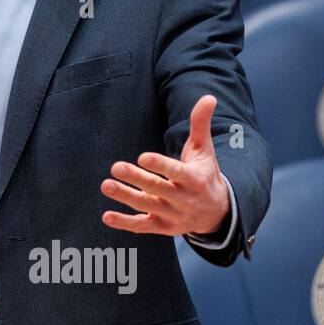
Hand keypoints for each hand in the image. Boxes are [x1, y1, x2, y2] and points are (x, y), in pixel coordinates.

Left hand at [100, 94, 228, 236]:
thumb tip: (208, 97)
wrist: (217, 212)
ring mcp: (172, 215)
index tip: (142, 157)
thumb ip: (200, 124)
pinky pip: (142, 226)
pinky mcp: (162, 227)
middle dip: (137, 179)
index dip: (160, 166)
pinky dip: (125, 223)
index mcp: (194, 179)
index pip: (176, 172)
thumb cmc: (205, 173)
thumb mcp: (204, 149)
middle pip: (158, 189)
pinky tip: (107, 216)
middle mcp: (183, 199)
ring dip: (125, 197)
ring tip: (105, 185)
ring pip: (146, 206)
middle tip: (116, 167)